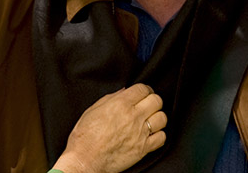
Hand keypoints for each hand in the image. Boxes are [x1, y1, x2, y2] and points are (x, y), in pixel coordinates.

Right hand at [52, 84, 166, 172]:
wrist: (85, 159)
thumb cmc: (85, 136)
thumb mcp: (93, 110)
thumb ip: (111, 98)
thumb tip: (124, 91)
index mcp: (120, 104)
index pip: (143, 89)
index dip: (144, 89)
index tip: (143, 93)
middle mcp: (133, 117)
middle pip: (156, 101)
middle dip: (153, 101)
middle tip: (147, 105)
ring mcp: (140, 133)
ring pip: (162, 118)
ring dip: (157, 117)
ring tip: (149, 120)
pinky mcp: (143, 148)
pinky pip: (162, 138)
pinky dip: (158, 135)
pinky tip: (150, 135)